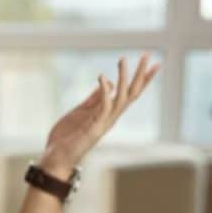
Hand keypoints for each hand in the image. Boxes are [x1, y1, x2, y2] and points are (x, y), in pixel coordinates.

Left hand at [42, 54, 159, 177]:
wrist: (55, 157)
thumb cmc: (67, 137)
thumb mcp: (81, 111)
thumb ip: (94, 99)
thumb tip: (108, 83)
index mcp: (108, 112)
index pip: (130, 92)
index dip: (143, 78)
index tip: (155, 62)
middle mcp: (111, 117)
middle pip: (132, 93)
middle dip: (141, 74)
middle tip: (147, 54)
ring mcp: (104, 122)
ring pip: (121, 98)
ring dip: (123, 78)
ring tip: (123, 59)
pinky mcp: (94, 127)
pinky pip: (103, 107)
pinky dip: (104, 91)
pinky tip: (102, 77)